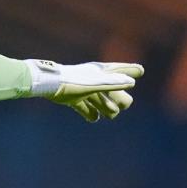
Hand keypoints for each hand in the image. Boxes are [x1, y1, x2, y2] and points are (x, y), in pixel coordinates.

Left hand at [24, 59, 144, 121]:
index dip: (130, 70)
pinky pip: (84, 108)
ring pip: (100, 101)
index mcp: (100, 72)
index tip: (139, 70)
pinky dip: (89, 113)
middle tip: (120, 105)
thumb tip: (132, 82)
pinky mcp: (72, 99)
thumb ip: (112, 83)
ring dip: (106, 108)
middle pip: (114, 91)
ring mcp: (83, 90)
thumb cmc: (72, 82)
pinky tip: (93, 118)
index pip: (120, 69)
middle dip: (119, 100)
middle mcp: (93, 80)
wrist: (47, 84)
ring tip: (108, 113)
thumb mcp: (94, 83)